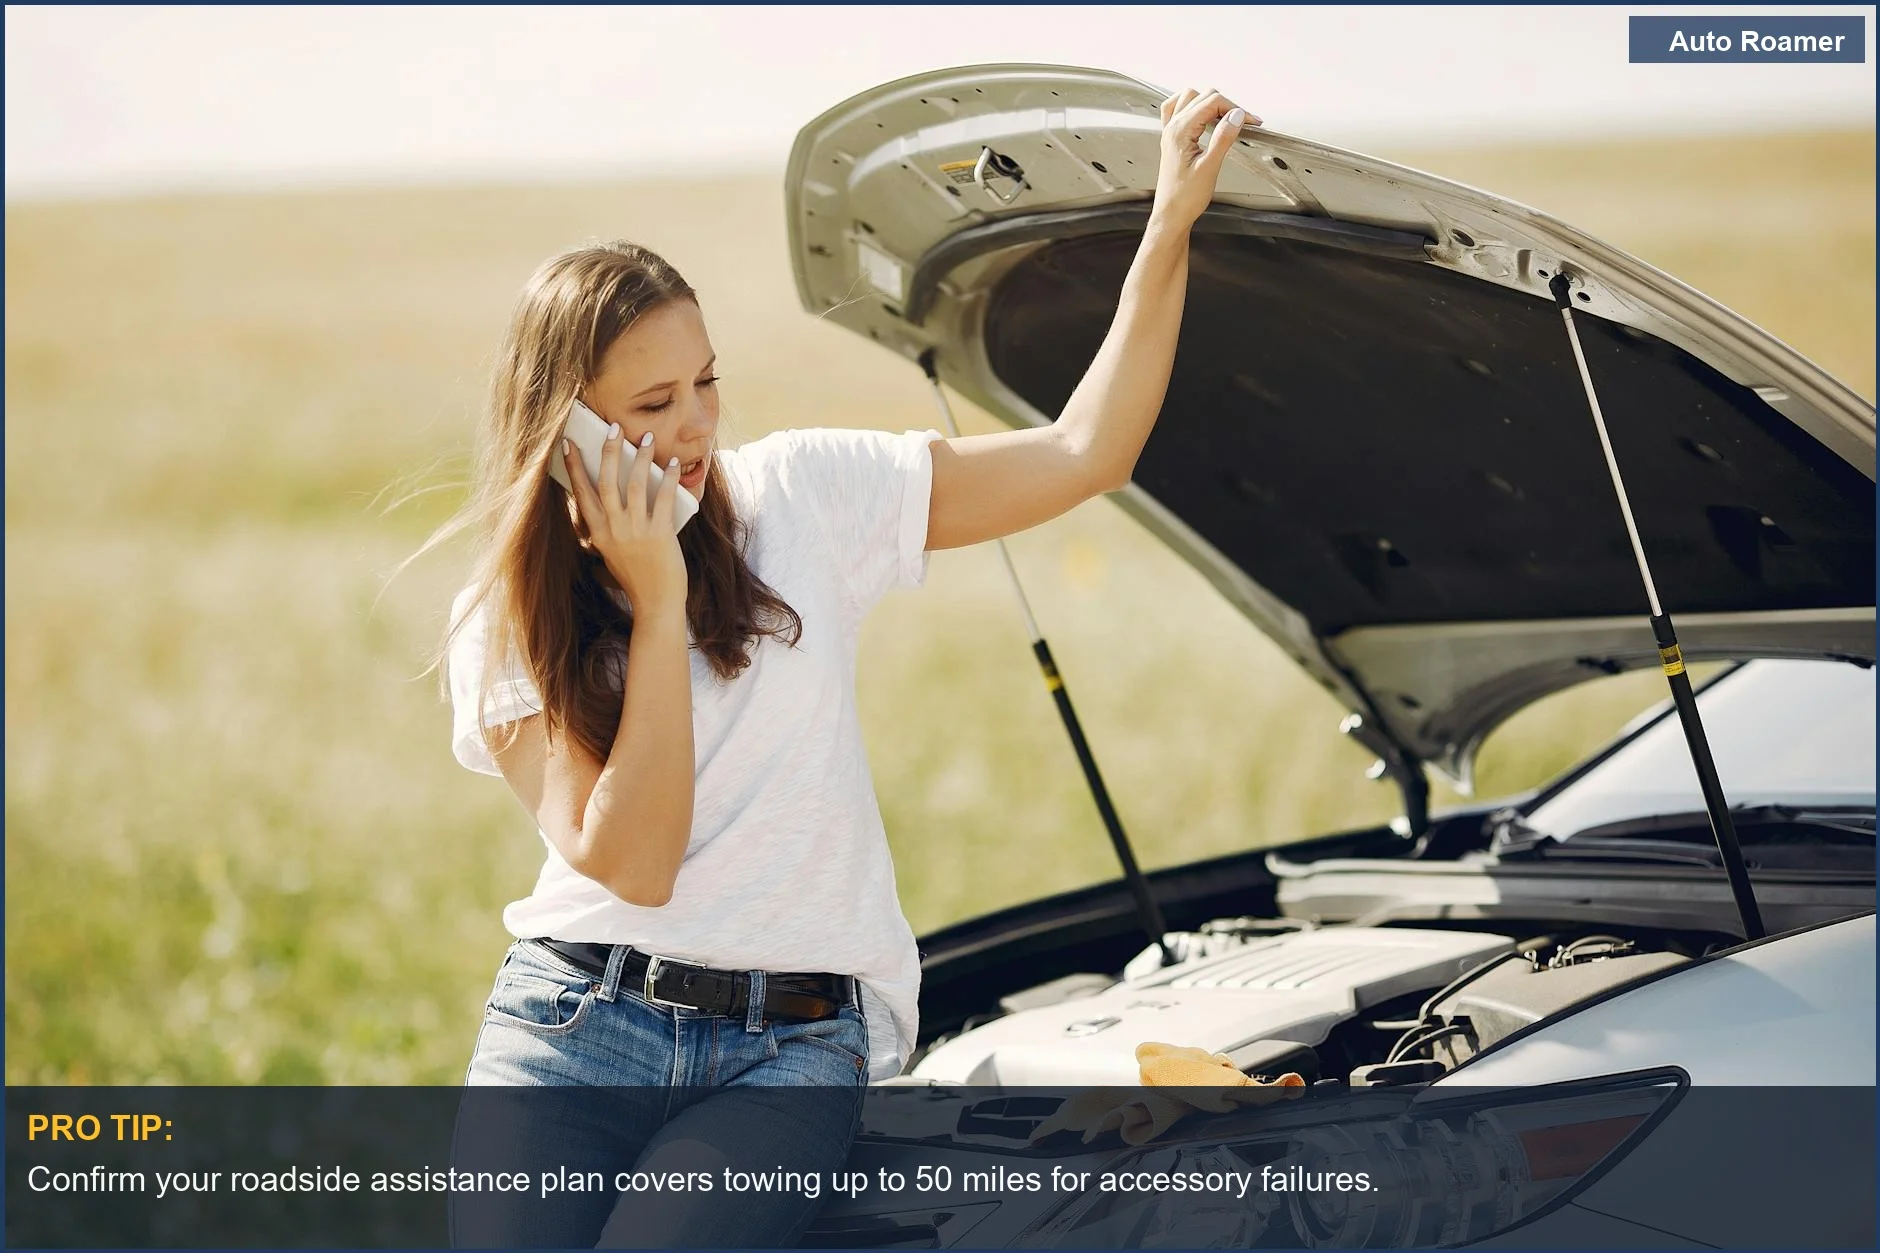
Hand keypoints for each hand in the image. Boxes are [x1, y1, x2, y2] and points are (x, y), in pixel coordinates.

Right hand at [561, 424, 687, 616]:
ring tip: (645, 438)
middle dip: (609, 451)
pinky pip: (662, 497)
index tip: (568, 443)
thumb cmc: (636, 577)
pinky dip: (668, 478)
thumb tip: (612, 499)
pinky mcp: (658, 533)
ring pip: (634, 484)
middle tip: (614, 427)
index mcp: (598, 533)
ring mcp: (635, 531)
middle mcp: (613, 529)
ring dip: (640, 457)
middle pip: (606, 481)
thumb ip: (609, 529)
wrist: (656, 603)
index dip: (574, 467)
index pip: (581, 493)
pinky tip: (672, 463)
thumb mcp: (612, 553)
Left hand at [1149, 89, 1259, 230]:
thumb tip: (1236, 115)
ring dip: (1210, 102)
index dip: (1235, 108)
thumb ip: (1223, 138)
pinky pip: (1176, 109)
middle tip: (1244, 122)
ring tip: (1226, 118)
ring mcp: (1170, 132)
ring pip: (1190, 98)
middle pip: (1203, 97)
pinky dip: (1191, 106)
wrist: (1171, 215)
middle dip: (1227, 105)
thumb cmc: (1185, 198)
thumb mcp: (1209, 168)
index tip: (1251, 120)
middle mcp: (1172, 127)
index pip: (1212, 103)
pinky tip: (1203, 116)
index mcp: (1180, 132)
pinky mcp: (1172, 139)